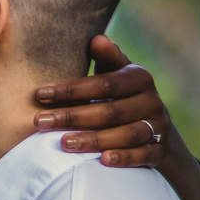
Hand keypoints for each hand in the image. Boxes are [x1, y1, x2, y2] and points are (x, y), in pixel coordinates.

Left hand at [33, 36, 199, 199]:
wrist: (160, 129)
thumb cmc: (126, 96)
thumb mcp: (119, 74)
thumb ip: (107, 59)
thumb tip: (96, 39)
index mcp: (139, 78)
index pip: (103, 83)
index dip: (71, 90)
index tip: (40, 94)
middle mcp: (151, 102)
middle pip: (110, 111)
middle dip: (72, 117)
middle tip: (40, 122)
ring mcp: (157, 127)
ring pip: (125, 134)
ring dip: (93, 139)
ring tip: (63, 143)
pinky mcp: (159, 151)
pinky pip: (142, 155)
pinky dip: (123, 157)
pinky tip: (102, 160)